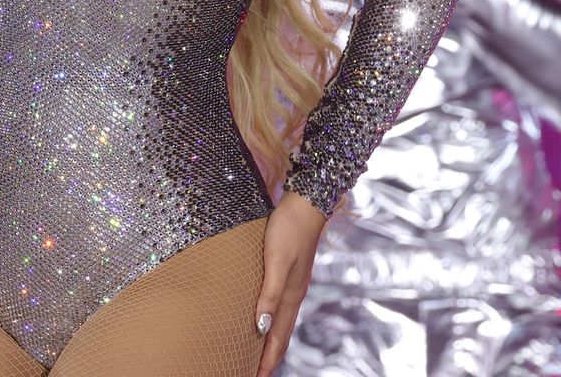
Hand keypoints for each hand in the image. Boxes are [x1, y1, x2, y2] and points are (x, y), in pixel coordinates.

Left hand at [255, 190, 326, 376]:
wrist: (306, 202)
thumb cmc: (288, 229)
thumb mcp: (276, 261)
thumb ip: (269, 294)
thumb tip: (259, 328)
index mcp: (290, 295)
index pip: (277, 338)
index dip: (266, 360)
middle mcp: (293, 294)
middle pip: (280, 334)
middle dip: (269, 357)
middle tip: (254, 373)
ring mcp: (292, 283)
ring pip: (280, 321)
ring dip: (270, 340)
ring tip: (257, 354)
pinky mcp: (289, 272)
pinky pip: (279, 306)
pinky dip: (271, 320)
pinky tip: (263, 317)